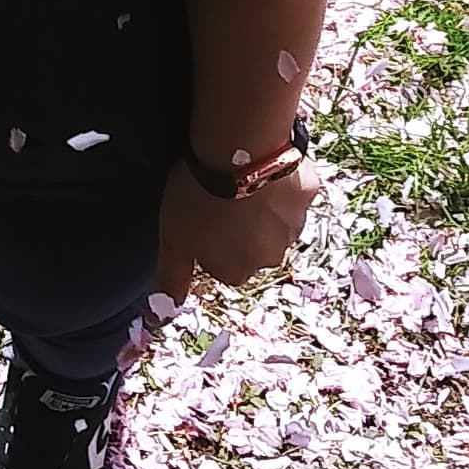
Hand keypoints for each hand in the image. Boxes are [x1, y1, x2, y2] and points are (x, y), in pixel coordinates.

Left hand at [156, 150, 327, 306]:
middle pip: (252, 246)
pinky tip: (266, 167)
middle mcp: (269, 259)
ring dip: (263, 207)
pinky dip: (283, 184)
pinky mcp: (308, 197)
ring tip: (242, 178)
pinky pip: (294, 194)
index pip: (221, 263)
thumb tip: (160, 316)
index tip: (201, 216)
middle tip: (221, 197)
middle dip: (241, 227)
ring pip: (276, 222)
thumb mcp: (172, 240)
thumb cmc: (198, 198)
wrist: (236, 152)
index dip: (210, 239)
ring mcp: (293, 228)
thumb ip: (172, 278)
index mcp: (235, 272)